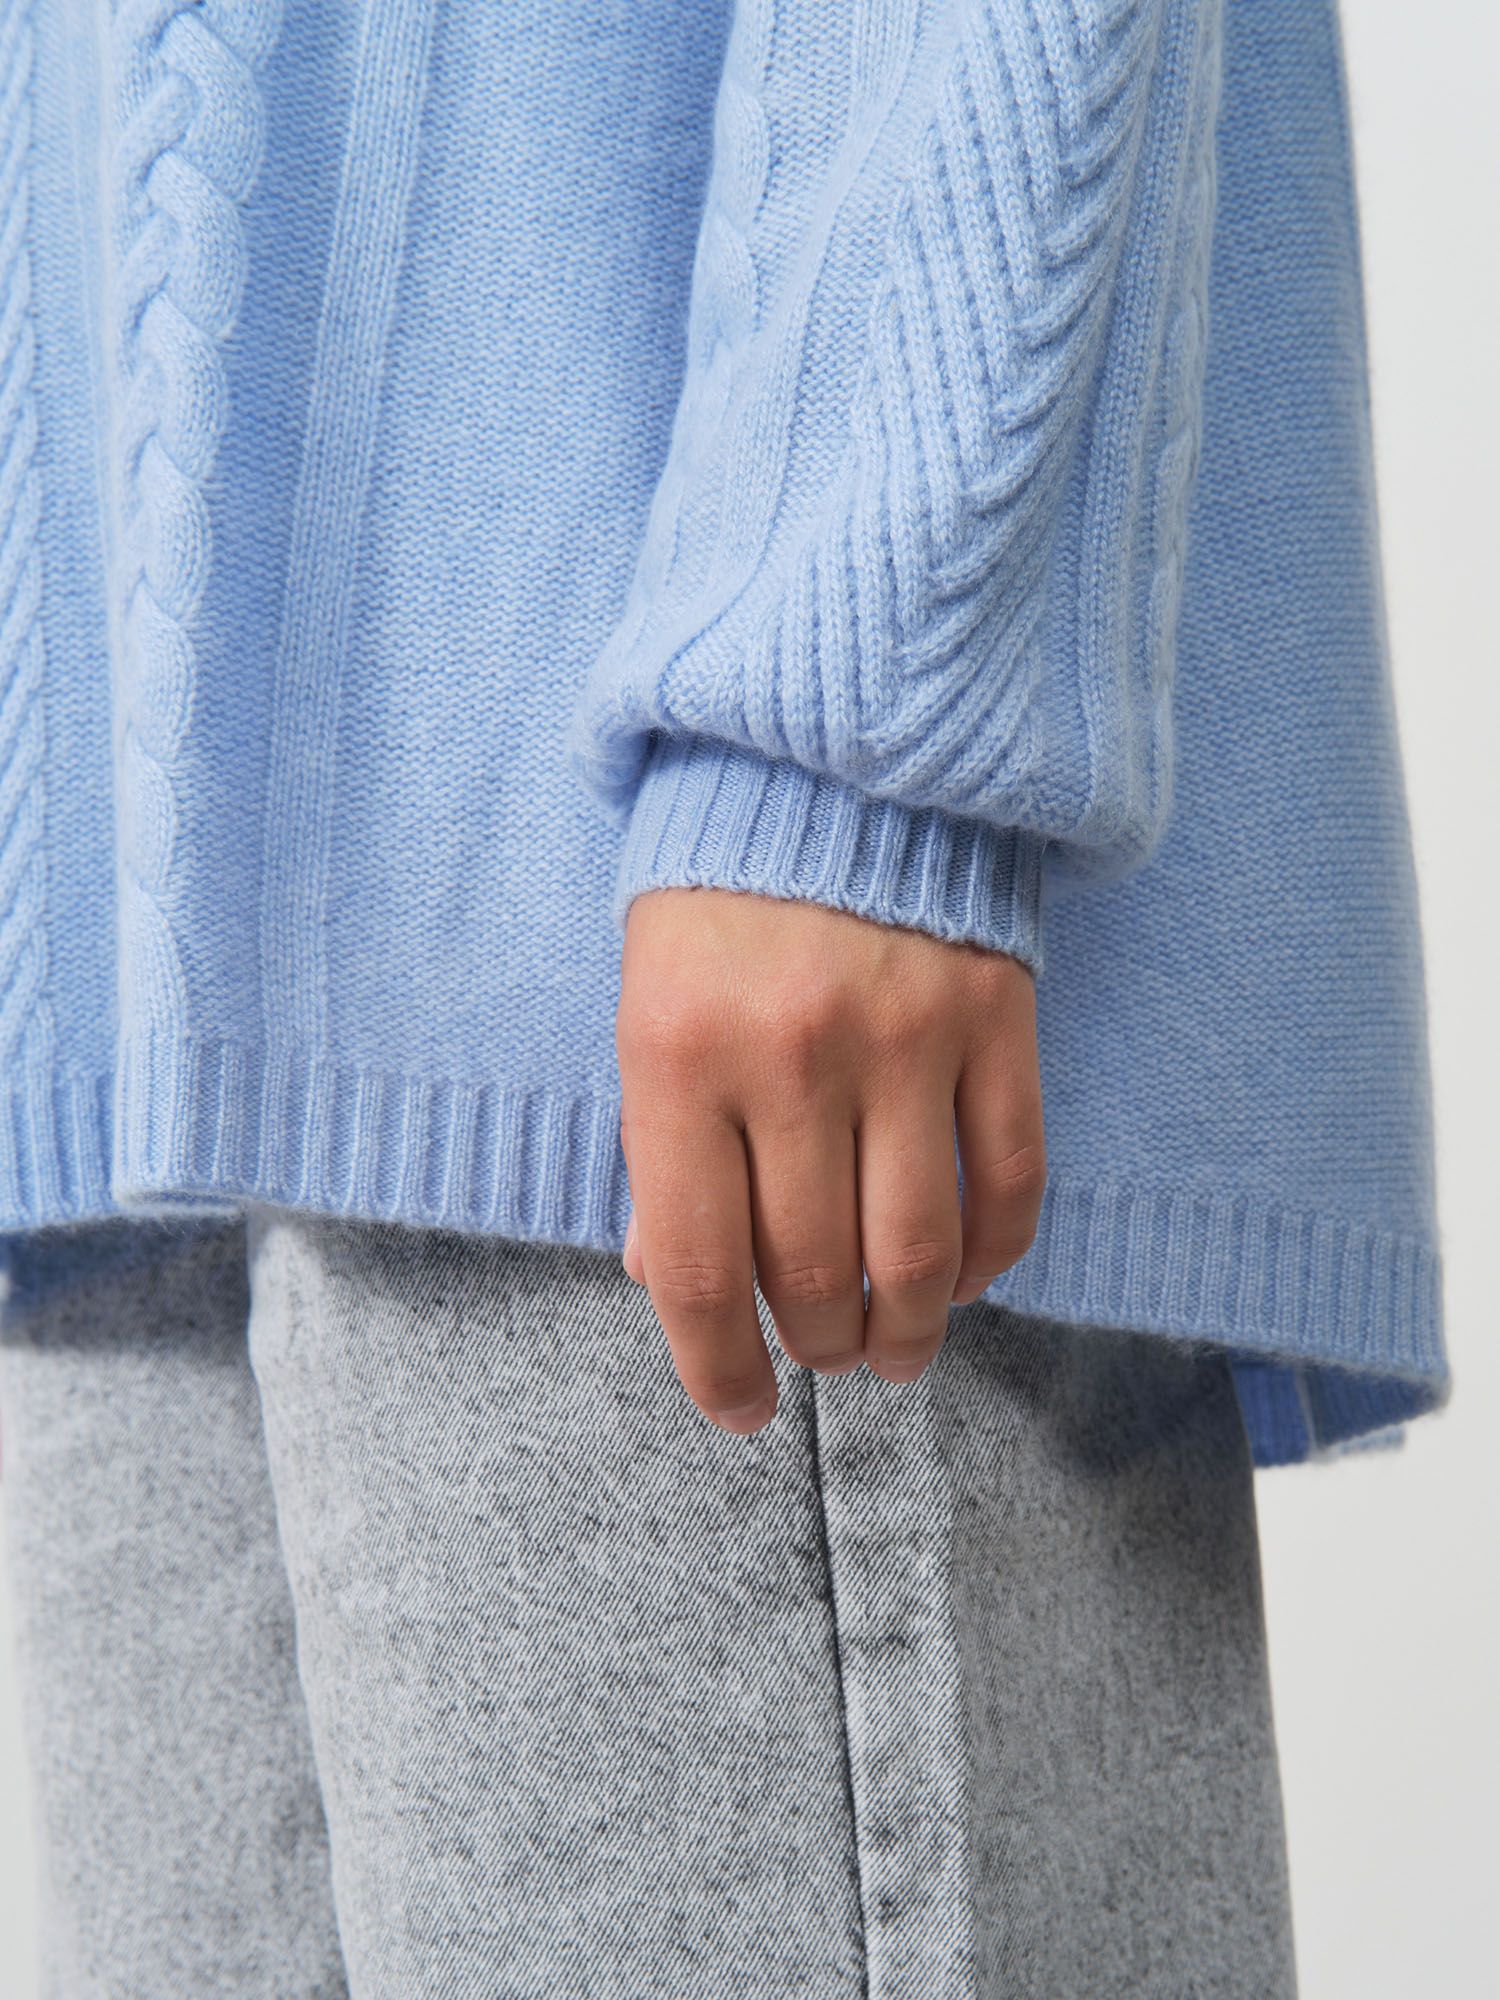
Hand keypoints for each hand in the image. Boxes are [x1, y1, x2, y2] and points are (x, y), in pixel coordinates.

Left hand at [616, 887, 1044, 1432]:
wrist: (825, 753)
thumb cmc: (715, 898)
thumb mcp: (650, 1009)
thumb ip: (660, 1147)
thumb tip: (666, 1277)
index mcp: (679, 1057)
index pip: (698, 1269)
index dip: (717, 1369)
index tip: (738, 1409)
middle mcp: (791, 1056)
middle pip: (814, 1274)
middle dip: (815, 1345)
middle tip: (820, 1354)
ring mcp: (905, 1037)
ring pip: (918, 1251)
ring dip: (907, 1331)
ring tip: (892, 1351)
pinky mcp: (995, 1016)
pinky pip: (1010, 1178)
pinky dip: (993, 1255)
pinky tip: (966, 1278)